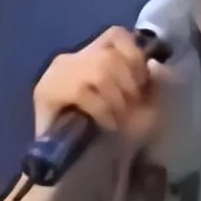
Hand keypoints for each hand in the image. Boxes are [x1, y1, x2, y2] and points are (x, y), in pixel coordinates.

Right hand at [33, 26, 167, 148]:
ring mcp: (56, 74)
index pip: (116, 34)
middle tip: (132, 107)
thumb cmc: (111, 134)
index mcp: (93, 56)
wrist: (78, 166)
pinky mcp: (46, 91)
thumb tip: (155, 64)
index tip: (143, 82)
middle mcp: (72, 59)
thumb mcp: (139, 104)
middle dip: (130, 83)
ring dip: (117, 98)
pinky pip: (82, 91)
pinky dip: (102, 109)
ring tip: (119, 118)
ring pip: (98, 70)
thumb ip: (149, 82)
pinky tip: (107, 124)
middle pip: (111, 55)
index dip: (135, 54)